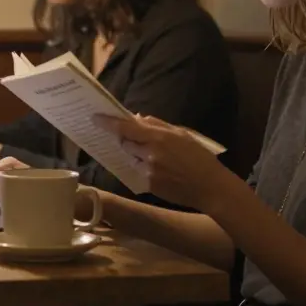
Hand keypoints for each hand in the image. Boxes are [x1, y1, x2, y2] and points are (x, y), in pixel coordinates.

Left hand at [95, 114, 234, 212]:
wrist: (210, 187)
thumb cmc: (199, 158)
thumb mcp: (182, 134)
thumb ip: (158, 125)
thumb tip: (137, 118)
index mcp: (159, 137)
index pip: (125, 127)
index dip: (108, 123)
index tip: (95, 118)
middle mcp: (150, 153)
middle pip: (125, 143)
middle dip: (127, 141)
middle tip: (140, 141)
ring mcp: (148, 170)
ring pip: (131, 158)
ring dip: (137, 156)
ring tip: (158, 159)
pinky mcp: (149, 185)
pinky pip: (138, 173)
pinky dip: (145, 169)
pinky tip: (162, 171)